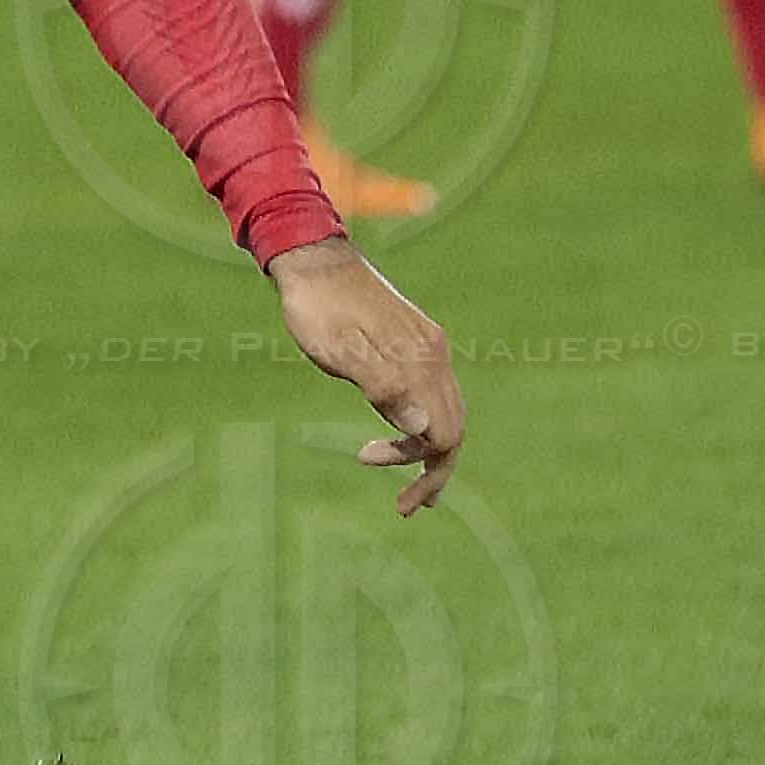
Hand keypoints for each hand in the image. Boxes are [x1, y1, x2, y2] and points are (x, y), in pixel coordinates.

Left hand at [271, 237, 462, 513]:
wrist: (310, 258)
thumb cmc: (316, 308)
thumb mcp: (340, 353)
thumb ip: (384, 389)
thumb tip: (423, 430)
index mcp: (420, 361)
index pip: (442, 434)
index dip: (417, 465)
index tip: (366, 460)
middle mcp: (434, 354)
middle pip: (454, 427)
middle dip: (433, 471)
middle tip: (406, 506)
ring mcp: (428, 345)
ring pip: (447, 410)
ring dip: (431, 450)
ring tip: (410, 487)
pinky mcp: (416, 339)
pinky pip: (434, 391)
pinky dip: (425, 422)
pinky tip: (404, 434)